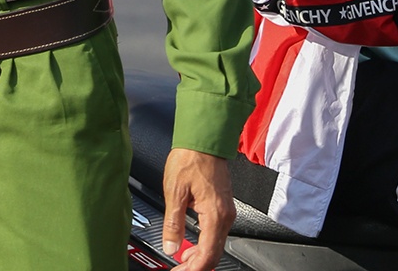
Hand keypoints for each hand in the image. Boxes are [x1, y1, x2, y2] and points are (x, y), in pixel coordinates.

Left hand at [162, 148, 232, 270]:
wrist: (204, 139)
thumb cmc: (191, 158)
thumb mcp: (174, 192)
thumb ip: (173, 223)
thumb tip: (171, 246)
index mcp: (215, 215)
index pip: (207, 255)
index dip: (192, 269)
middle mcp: (225, 216)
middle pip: (214, 254)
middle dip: (196, 266)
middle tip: (178, 269)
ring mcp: (226, 212)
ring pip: (216, 245)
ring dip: (199, 257)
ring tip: (181, 261)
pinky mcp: (223, 207)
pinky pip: (215, 234)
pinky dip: (204, 245)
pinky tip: (191, 246)